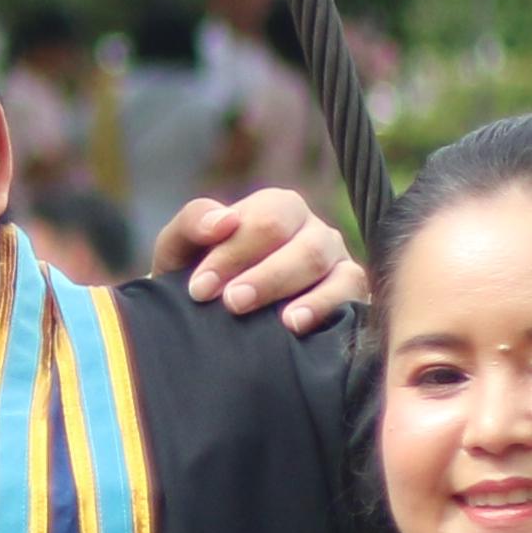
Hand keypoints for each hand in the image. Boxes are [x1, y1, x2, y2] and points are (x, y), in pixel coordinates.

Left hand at [156, 187, 363, 330]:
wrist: (209, 320)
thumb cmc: (199, 276)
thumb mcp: (182, 247)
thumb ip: (193, 223)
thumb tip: (223, 220)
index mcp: (276, 207)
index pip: (265, 221)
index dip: (232, 254)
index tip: (200, 289)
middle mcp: (311, 228)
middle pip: (300, 243)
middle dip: (264, 276)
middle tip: (231, 303)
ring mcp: (335, 258)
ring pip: (322, 264)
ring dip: (293, 290)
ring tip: (274, 319)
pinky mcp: (349, 291)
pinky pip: (349, 290)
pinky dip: (325, 305)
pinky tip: (296, 324)